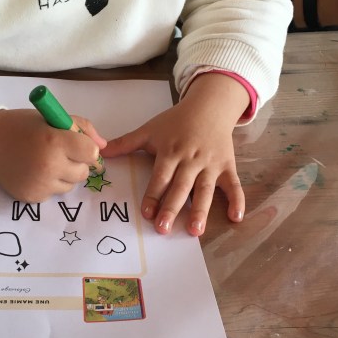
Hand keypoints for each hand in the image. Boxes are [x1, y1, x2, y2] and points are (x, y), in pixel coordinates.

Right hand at [0, 108, 105, 202]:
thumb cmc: (21, 126)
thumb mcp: (51, 117)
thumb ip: (81, 127)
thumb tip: (102, 147)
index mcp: (55, 141)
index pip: (91, 153)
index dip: (86, 148)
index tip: (76, 144)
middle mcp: (50, 165)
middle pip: (83, 172)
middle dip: (76, 162)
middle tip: (59, 152)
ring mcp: (41, 184)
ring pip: (70, 185)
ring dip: (64, 175)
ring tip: (45, 162)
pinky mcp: (32, 197)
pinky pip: (52, 193)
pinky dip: (48, 184)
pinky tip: (34, 172)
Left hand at [103, 74, 248, 235]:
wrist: (210, 106)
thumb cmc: (176, 121)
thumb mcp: (150, 129)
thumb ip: (125, 143)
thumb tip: (100, 151)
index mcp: (171, 151)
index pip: (161, 176)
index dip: (154, 194)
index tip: (146, 213)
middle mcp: (191, 160)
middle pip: (181, 187)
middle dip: (172, 208)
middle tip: (163, 228)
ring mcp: (211, 164)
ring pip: (206, 190)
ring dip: (201, 210)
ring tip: (195, 231)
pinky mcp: (228, 166)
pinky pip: (234, 185)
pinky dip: (237, 201)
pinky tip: (235, 218)